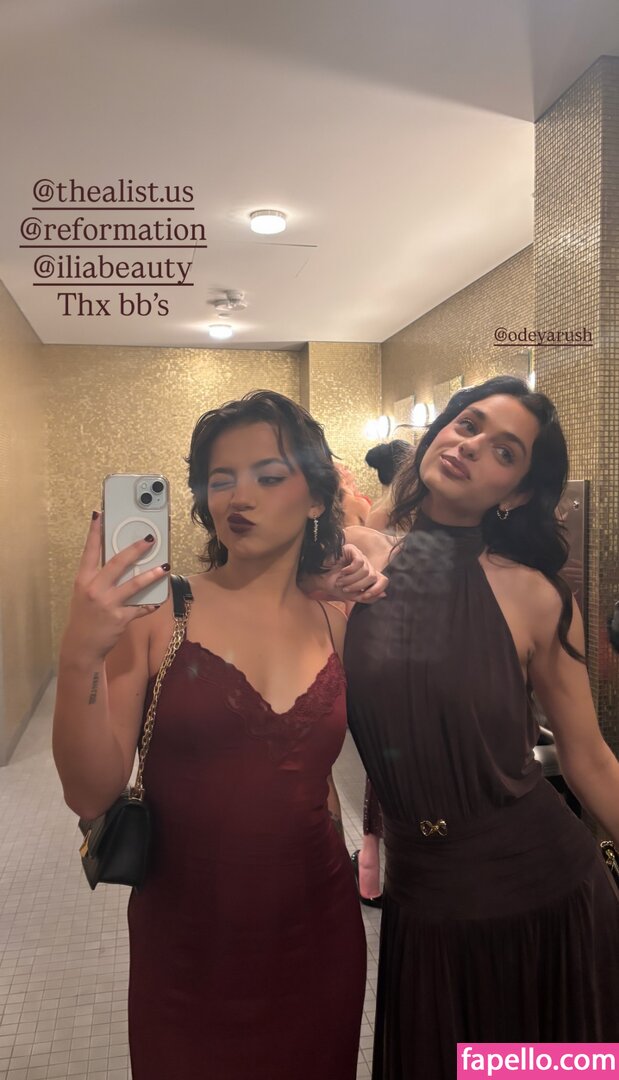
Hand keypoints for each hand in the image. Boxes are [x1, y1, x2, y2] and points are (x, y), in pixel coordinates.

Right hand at [60, 512, 169, 663]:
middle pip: (117, 563)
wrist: (82, 645)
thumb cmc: (85, 616)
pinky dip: (151, 603)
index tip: (99, 515)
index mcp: (84, 580)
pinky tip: (159, 599)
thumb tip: (121, 563)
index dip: (94, 533)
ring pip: (134, 585)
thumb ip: (99, 578)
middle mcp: (95, 589)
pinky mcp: (120, 618)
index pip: (89, 551)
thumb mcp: (84, 594)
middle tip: (149, 539)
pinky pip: (141, 608)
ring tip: (165, 567)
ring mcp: (108, 604)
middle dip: (135, 550)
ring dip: (152, 575)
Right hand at [325, 544, 387, 603]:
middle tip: (346, 588)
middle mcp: (367, 565)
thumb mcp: (353, 596)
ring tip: (341, 581)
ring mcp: (360, 557)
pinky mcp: (353, 550)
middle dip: (359, 586)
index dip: (377, 589)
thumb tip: (384, 594)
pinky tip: (342, 571)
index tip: (364, 596)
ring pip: (366, 570)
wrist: (320, 579)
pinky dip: (350, 570)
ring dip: (351, 579)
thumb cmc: (336, 586)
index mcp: (369, 576)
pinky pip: (359, 562)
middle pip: (373, 577)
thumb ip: (368, 597)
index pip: (383, 580)